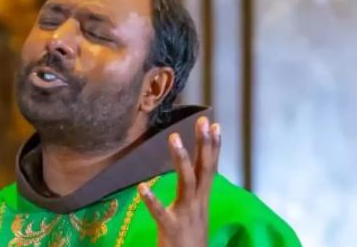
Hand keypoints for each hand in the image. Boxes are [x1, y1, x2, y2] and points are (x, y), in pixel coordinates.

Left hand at [139, 117, 220, 246]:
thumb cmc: (191, 240)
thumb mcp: (197, 213)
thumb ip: (196, 194)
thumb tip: (195, 174)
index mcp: (202, 200)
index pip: (210, 168)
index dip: (214, 147)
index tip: (214, 124)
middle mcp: (198, 204)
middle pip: (204, 169)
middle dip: (204, 144)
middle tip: (201, 121)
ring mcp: (186, 215)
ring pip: (187, 183)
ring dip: (181, 160)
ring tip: (173, 138)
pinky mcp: (171, 228)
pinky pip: (160, 212)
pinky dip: (152, 200)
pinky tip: (141, 187)